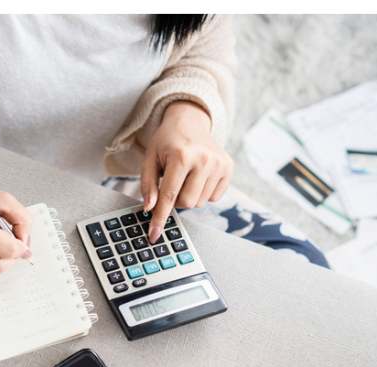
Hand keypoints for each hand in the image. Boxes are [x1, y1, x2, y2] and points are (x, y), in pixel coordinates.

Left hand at [141, 101, 233, 242]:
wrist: (189, 122)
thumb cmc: (167, 142)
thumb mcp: (150, 159)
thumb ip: (148, 184)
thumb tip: (150, 208)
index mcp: (182, 155)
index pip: (169, 196)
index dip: (160, 217)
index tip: (154, 235)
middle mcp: (204, 159)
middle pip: (186, 203)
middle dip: (175, 199)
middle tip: (172, 183)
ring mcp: (219, 164)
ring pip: (200, 202)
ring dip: (189, 195)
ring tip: (185, 175)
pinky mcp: (229, 167)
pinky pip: (213, 197)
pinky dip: (203, 192)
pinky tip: (198, 176)